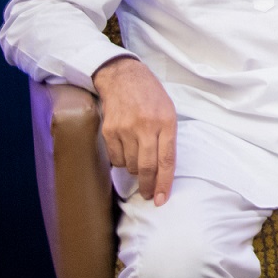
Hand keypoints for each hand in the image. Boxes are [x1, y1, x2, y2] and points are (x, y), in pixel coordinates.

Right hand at [95, 56, 178, 205]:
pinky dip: (122, 161)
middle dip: (148, 186)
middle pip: (147, 167)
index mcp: (166, 121)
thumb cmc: (151, 96)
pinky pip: (116, 159)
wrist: (124, 78)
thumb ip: (167, 137)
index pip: (167, 159)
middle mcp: (146, 127)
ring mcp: (125, 130)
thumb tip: (163, 168)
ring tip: (139, 158)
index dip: (164, 182)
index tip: (161, 199)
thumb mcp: (169, 111)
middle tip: (148, 195)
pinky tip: (126, 151)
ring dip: (136, 170)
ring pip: (130, 165)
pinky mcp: (109, 132)